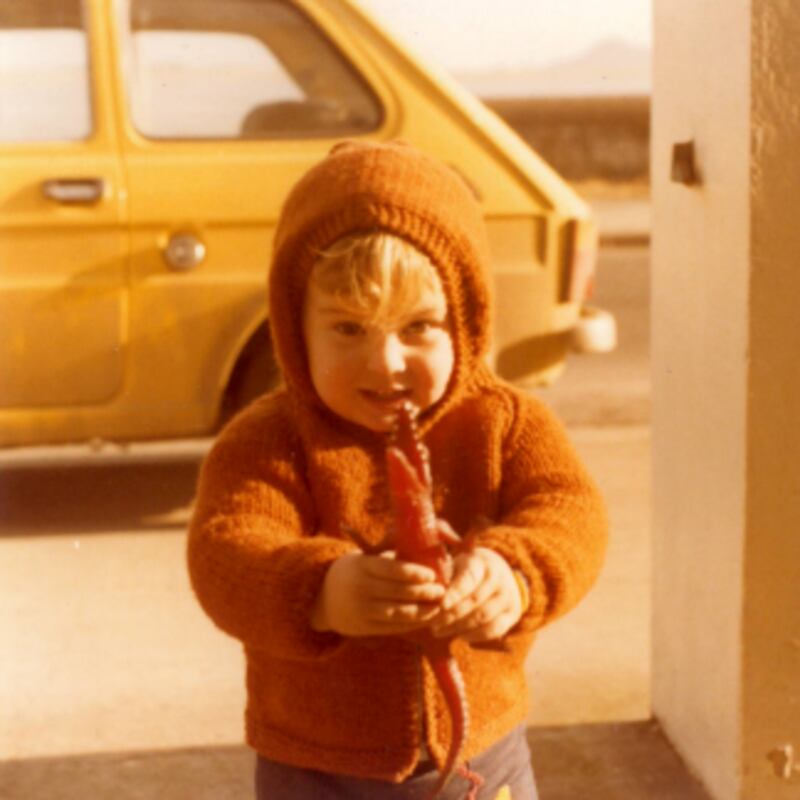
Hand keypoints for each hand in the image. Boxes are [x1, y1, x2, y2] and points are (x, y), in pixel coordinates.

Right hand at [310, 551, 444, 636]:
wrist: (323, 597)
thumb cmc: (356, 571)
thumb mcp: (366, 559)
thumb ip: (392, 558)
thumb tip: (426, 554)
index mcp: (362, 566)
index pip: (391, 569)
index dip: (414, 573)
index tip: (432, 574)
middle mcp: (361, 588)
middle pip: (398, 592)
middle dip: (423, 593)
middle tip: (441, 591)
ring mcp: (361, 610)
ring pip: (397, 613)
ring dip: (421, 612)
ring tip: (438, 607)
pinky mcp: (363, 628)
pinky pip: (392, 627)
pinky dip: (411, 624)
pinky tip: (425, 619)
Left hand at [430, 547, 522, 641]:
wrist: (500, 571)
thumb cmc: (469, 570)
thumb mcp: (458, 565)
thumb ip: (446, 576)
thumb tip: (433, 594)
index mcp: (482, 563)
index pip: (469, 579)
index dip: (455, 593)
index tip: (441, 605)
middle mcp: (499, 579)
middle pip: (474, 602)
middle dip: (451, 615)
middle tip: (433, 625)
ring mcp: (509, 596)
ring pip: (483, 617)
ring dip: (459, 628)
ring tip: (441, 631)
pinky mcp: (513, 613)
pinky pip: (493, 630)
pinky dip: (475, 635)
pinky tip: (460, 635)